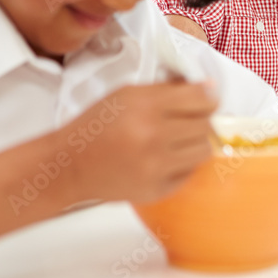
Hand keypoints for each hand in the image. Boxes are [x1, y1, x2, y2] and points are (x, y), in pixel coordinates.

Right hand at [55, 81, 216, 204]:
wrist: (69, 165)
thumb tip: (208, 88)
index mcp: (146, 107)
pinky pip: (190, 173)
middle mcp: (154, 136)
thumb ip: (167, 89)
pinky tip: (165, 157)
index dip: (207, 96)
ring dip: (196, 142)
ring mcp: (157, 166)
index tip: (206, 98)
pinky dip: (183, 164)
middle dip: (201, 119)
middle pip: (206, 124)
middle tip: (188, 119)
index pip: (200, 98)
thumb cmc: (96, 126)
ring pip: (204, 150)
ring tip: (178, 139)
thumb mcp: (127, 94)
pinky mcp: (157, 189)